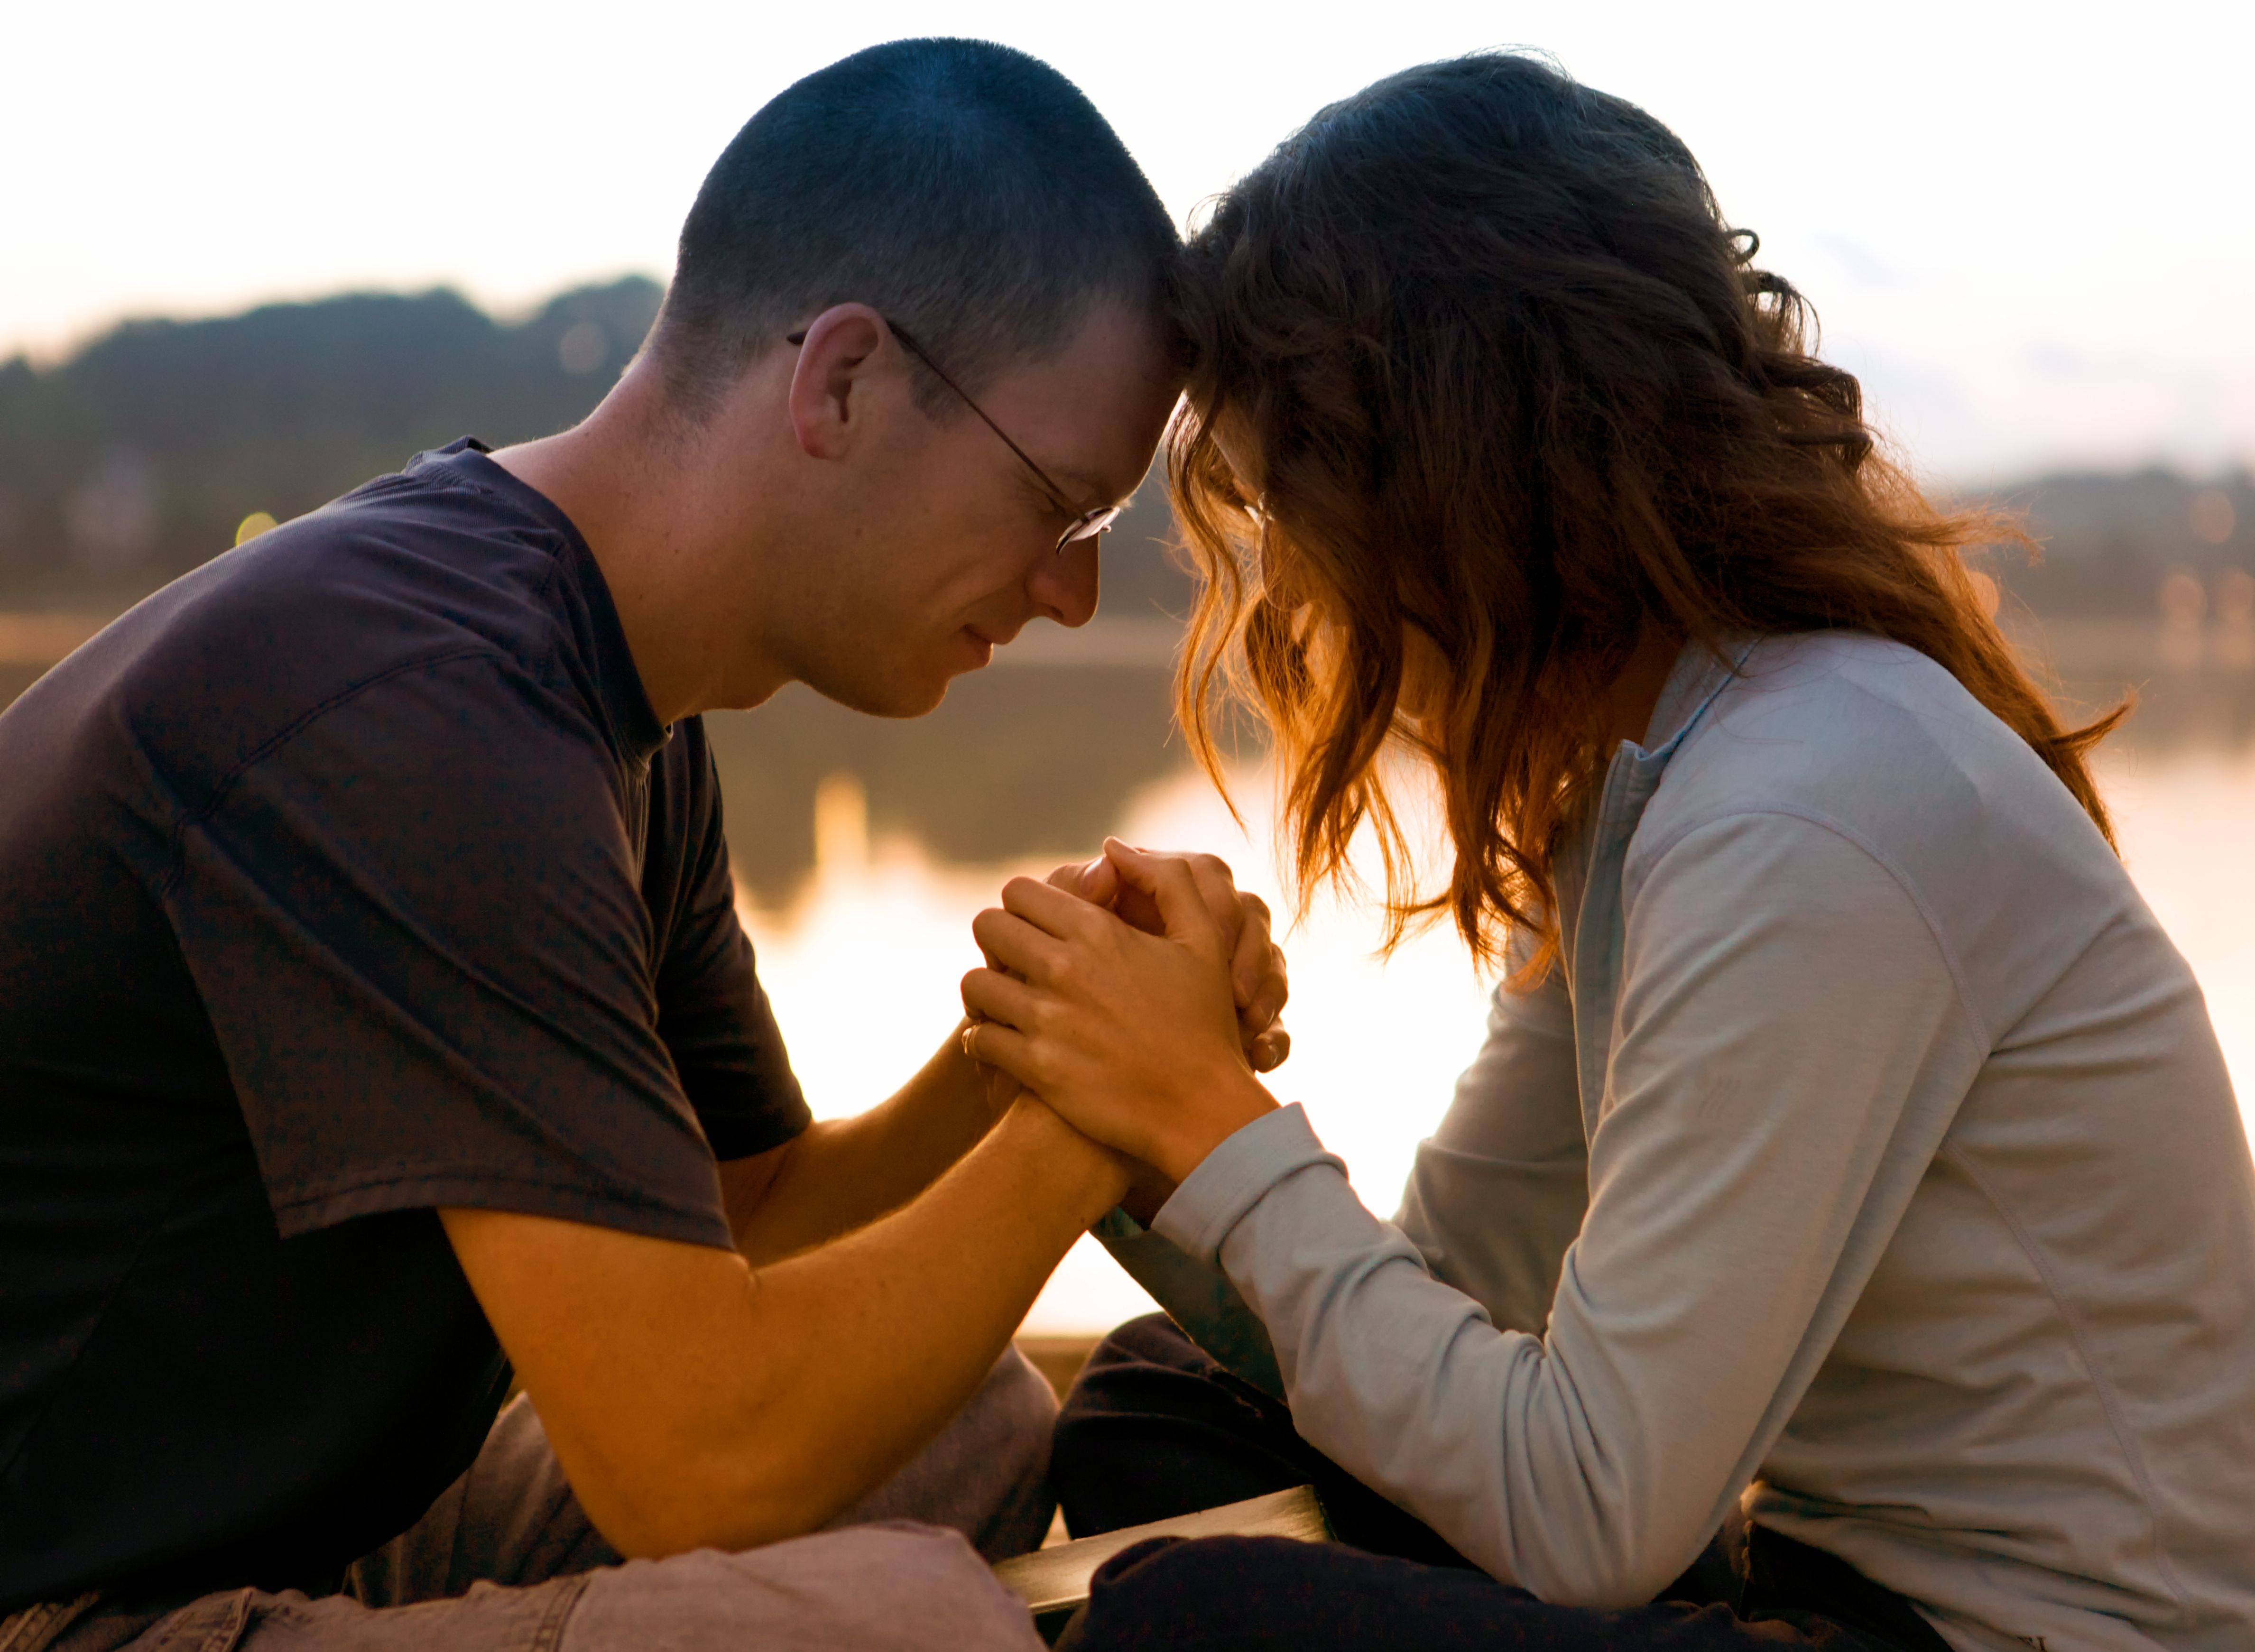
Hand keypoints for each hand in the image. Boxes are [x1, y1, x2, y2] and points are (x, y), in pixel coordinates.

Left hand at [960, 840, 1278, 1184]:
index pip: (1020, 891)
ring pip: (974, 984)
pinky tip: (1001, 1044)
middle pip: (988, 927)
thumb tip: (1113, 848)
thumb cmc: (1205, 1023)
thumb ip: (1167, 881)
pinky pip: (978, 1039)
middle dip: (997, 941)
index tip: (1036, 927)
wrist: (1201, 1109)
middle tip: (1015, 962)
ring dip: (984, 992)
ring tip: (1003, 1004)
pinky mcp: (1036, 1067)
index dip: (1023, 906)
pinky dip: (982, 1041)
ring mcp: (1047, 1020)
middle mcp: (1066, 968)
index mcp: (1099, 931)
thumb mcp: (1204, 941)